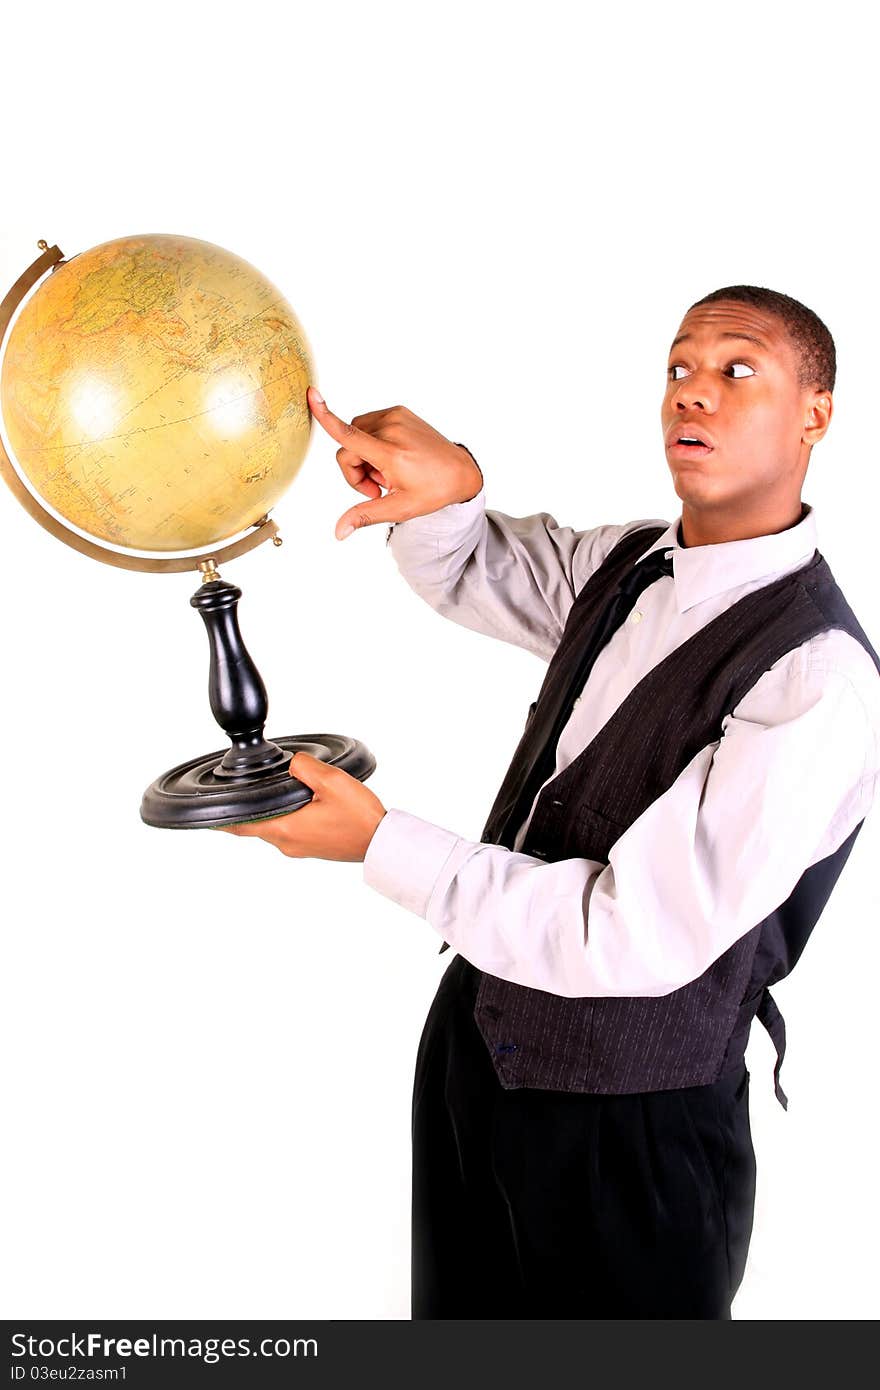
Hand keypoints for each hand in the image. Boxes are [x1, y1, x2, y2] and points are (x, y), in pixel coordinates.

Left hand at [216, 751, 386, 861]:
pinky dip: (283, 817)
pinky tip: (297, 803)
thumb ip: (304, 768)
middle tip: (237, 793)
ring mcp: (299, 848)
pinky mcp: (312, 847)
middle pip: (254, 825)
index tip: (205, 814)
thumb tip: (292, 763)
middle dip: (244, 810)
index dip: (219, 819)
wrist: (381, 843)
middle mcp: (287, 843)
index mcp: (285, 829)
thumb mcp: (331, 782)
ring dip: (267, 812)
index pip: (239, 825)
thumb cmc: (360, 818)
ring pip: (272, 827)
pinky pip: (288, 831)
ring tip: (269, 792)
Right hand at [306, 386, 482, 538]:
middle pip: (348, 447)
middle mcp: (392, 429)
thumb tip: (339, 532)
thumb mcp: (399, 508)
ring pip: (356, 434)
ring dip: (363, 455)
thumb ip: (365, 515)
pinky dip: (373, 442)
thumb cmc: (432, 491)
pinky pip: (369, 424)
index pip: (349, 435)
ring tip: (387, 472)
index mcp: (390, 452)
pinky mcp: (399, 411)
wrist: (460, 472)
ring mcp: (396, 416)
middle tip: (378, 487)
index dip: (326, 417)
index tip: (311, 395)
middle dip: (355, 469)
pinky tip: (392, 458)